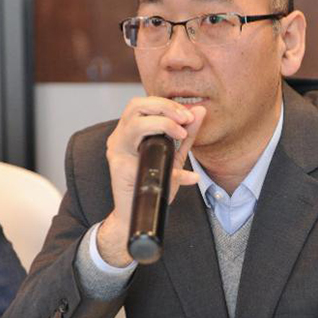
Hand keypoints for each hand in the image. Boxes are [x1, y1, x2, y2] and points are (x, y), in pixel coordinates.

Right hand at [98, 97, 205, 265]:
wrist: (140, 213)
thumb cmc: (155, 184)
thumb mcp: (175, 155)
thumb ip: (187, 134)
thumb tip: (200, 110)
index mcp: (131, 130)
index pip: (146, 103)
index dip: (168, 104)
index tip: (190, 115)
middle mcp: (120, 136)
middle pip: (136, 105)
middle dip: (164, 107)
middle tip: (186, 119)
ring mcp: (117, 149)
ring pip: (133, 122)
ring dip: (161, 122)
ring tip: (180, 133)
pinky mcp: (119, 166)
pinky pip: (139, 153)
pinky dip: (164, 158)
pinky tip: (183, 171)